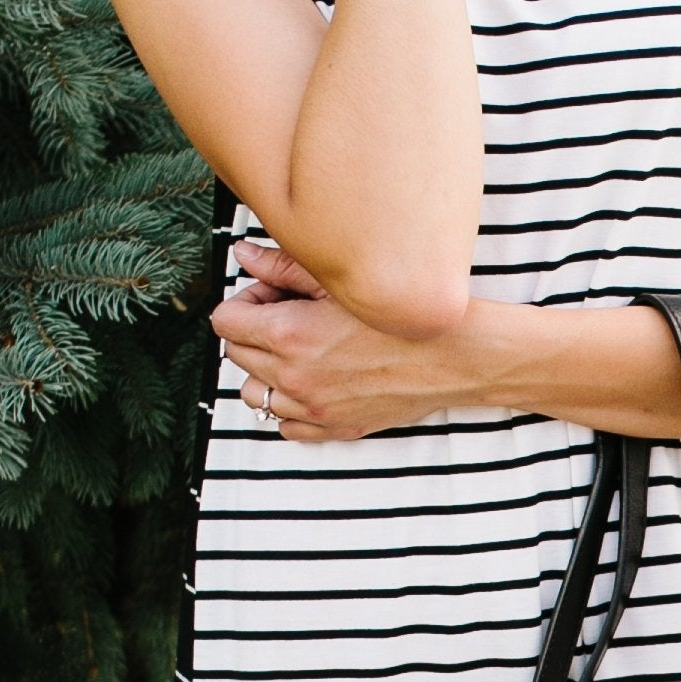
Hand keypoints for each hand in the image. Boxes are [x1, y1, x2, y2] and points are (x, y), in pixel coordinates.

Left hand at [214, 244, 488, 440]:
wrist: (455, 357)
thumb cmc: (404, 317)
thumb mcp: (340, 282)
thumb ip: (282, 268)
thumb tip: (243, 254)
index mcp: (289, 335)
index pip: (225, 322)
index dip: (245, 303)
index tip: (271, 297)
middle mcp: (294, 377)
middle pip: (237, 355)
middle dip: (253, 332)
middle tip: (289, 316)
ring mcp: (312, 408)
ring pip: (254, 394)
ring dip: (266, 372)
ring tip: (298, 352)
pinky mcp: (334, 428)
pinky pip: (285, 426)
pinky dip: (289, 406)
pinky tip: (314, 382)